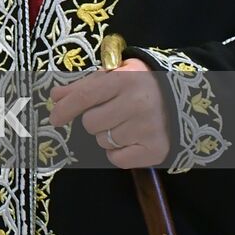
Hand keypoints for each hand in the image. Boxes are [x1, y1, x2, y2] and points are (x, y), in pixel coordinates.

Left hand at [49, 59, 169, 167]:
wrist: (180, 98)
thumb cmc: (139, 84)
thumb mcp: (112, 75)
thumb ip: (83, 86)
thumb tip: (56, 97)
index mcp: (123, 79)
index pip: (84, 97)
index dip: (64, 109)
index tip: (54, 118)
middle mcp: (136, 103)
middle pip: (90, 123)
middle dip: (93, 119)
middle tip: (109, 111)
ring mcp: (147, 128)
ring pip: (102, 141)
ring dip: (106, 135)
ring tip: (124, 122)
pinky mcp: (155, 150)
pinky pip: (117, 159)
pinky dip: (118, 152)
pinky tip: (130, 138)